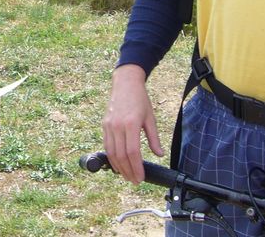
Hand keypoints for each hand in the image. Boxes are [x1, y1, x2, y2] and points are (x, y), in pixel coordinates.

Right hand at [102, 64, 162, 183]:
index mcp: (131, 124)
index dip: (136, 167)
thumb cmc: (140, 100)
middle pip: (121, 155)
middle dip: (128, 171)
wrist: (125, 83)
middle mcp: (117, 126)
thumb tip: (159, 154)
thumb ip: (154, 138)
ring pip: (112, 152)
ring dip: (119, 167)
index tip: (141, 177)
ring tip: (127, 176)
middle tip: (135, 181)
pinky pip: (107, 145)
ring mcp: (109, 126)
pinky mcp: (104, 125)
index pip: (133, 152)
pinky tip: (118, 164)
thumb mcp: (150, 118)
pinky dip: (111, 157)